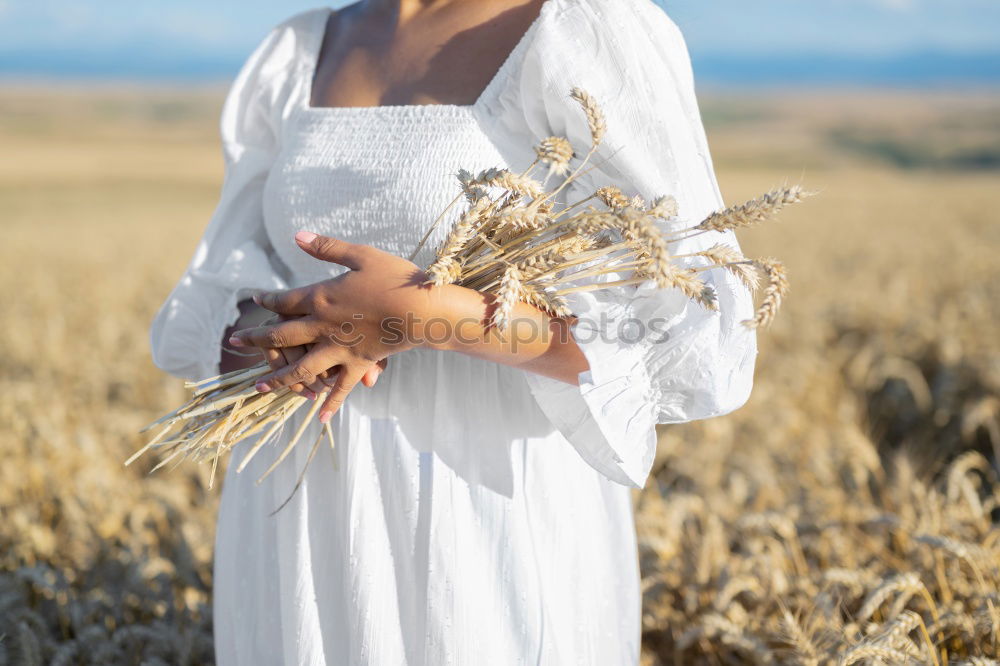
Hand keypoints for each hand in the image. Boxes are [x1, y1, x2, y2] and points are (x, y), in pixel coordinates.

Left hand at [229, 231, 437, 421]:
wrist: (420, 310)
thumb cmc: (394, 277)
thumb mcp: (360, 256)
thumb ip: (327, 248)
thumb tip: (297, 236)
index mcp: (321, 298)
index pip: (284, 300)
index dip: (268, 300)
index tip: (257, 299)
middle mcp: (323, 326)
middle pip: (280, 335)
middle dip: (255, 339)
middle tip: (235, 342)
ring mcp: (339, 349)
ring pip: (301, 368)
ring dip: (278, 379)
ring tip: (259, 387)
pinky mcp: (357, 364)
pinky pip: (340, 387)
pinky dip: (330, 402)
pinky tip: (320, 418)